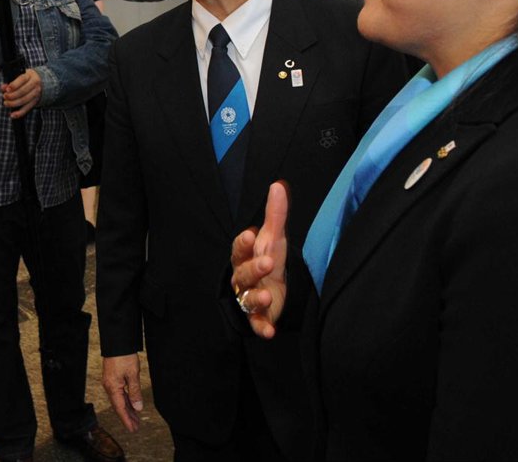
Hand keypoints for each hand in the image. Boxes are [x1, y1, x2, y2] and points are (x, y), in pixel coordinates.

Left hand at [1, 68, 42, 118]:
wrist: (40, 82)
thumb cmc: (26, 79)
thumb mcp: (19, 78)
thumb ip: (10, 83)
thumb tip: (2, 88)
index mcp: (30, 76)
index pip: (22, 79)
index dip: (14, 85)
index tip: (7, 89)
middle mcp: (35, 85)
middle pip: (23, 91)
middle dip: (12, 95)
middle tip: (4, 96)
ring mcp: (36, 94)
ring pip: (24, 100)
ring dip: (14, 103)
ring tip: (6, 103)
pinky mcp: (35, 102)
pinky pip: (27, 108)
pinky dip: (19, 113)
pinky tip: (12, 115)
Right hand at [101, 354, 143, 432]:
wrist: (117, 342)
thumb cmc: (124, 356)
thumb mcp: (133, 374)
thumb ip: (134, 392)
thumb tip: (137, 407)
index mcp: (113, 387)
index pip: (120, 408)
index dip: (127, 419)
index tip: (133, 429)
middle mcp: (109, 386)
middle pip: (119, 406)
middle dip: (127, 417)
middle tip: (136, 427)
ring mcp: (110, 383)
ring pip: (119, 400)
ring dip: (127, 409)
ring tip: (136, 418)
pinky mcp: (112, 379)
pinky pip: (119, 394)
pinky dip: (126, 400)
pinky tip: (131, 404)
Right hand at [230, 180, 288, 338]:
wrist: (273, 289)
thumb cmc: (268, 260)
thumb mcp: (274, 238)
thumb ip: (275, 215)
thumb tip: (278, 185)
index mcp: (245, 257)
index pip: (239, 248)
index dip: (243, 243)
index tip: (251, 234)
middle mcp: (243, 278)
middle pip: (242, 273)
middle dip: (253, 268)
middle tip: (268, 262)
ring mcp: (249, 298)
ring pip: (248, 298)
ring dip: (257, 297)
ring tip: (269, 295)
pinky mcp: (258, 317)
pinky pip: (256, 323)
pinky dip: (261, 328)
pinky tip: (269, 332)